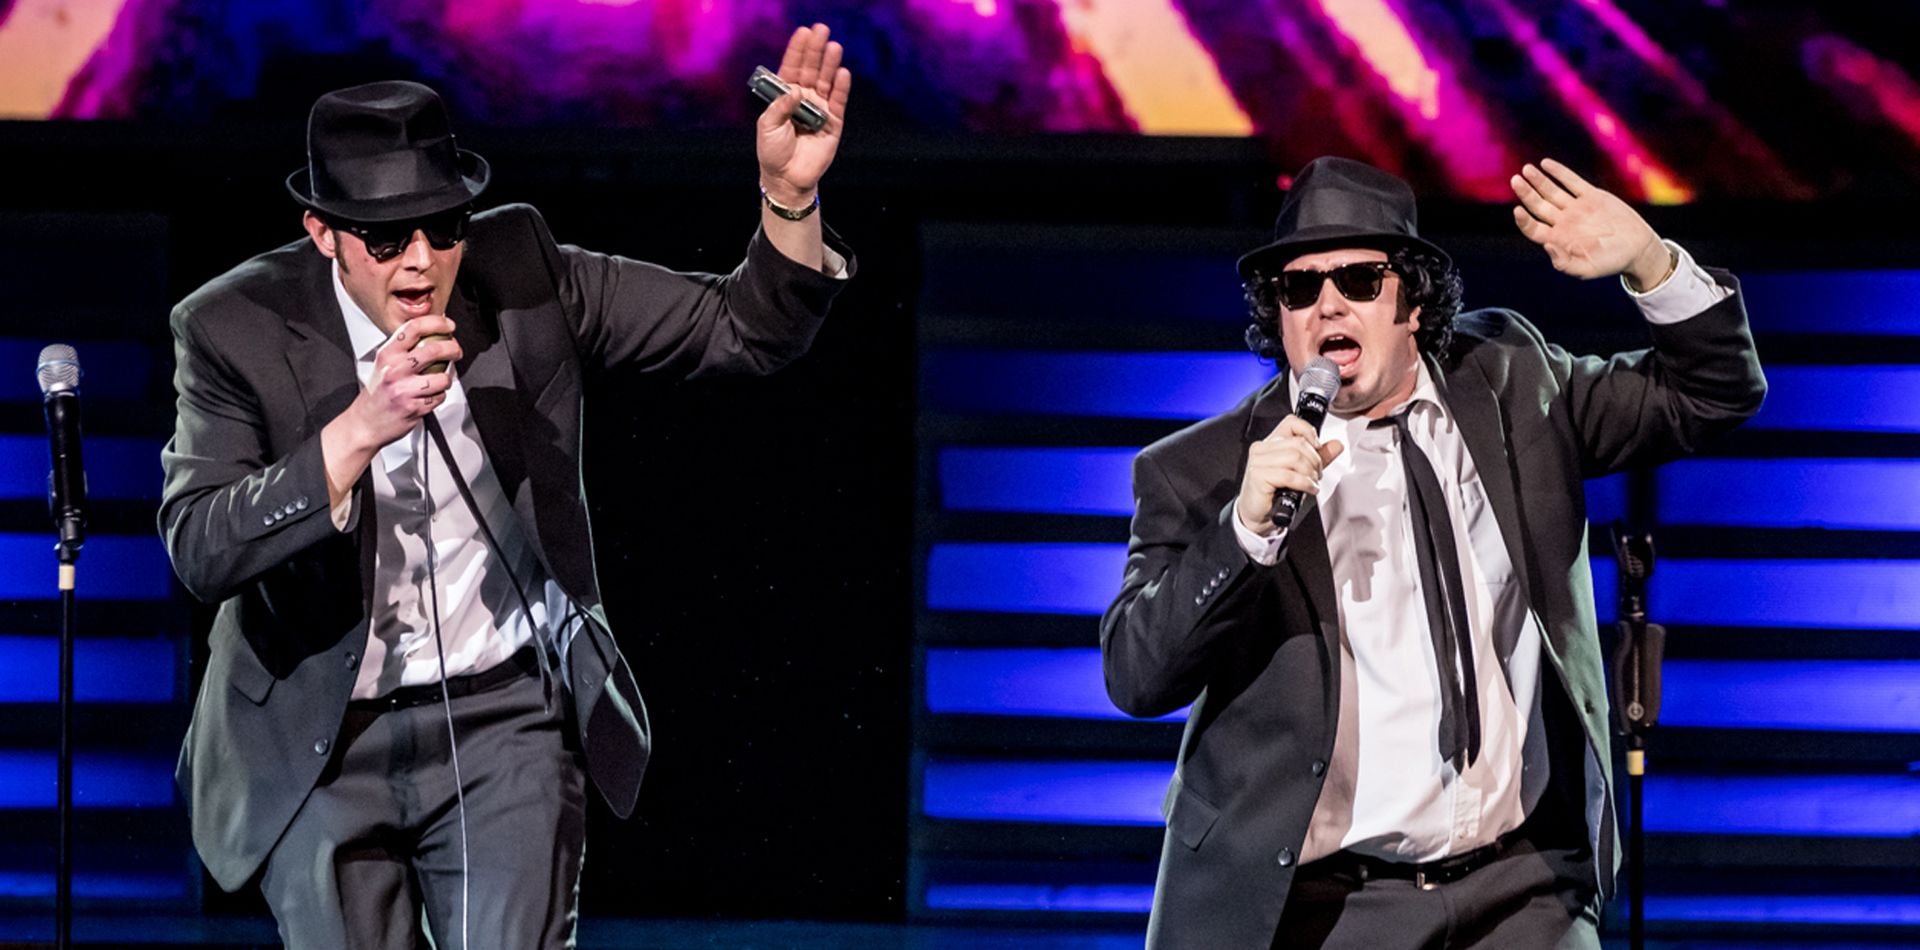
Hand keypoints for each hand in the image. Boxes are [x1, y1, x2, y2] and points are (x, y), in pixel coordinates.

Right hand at [347, 315, 461, 449]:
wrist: (364, 423)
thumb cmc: (378, 394)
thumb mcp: (384, 365)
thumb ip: (404, 351)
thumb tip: (433, 335)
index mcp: (387, 354)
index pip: (414, 328)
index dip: (437, 323)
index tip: (449, 326)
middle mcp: (394, 369)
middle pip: (434, 350)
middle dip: (453, 349)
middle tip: (456, 351)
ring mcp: (404, 389)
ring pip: (442, 377)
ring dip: (446, 380)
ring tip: (439, 381)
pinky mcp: (413, 407)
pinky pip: (439, 397)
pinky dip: (439, 396)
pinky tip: (429, 396)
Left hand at [756, 23, 851, 206]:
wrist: (787, 178)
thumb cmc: (772, 152)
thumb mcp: (767, 126)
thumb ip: (780, 106)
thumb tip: (796, 90)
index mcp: (785, 96)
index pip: (792, 68)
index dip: (798, 50)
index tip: (803, 32)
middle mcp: (803, 99)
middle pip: (812, 70)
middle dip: (816, 50)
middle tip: (822, 30)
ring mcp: (820, 110)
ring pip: (826, 82)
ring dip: (830, 64)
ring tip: (834, 46)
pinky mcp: (833, 123)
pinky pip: (838, 102)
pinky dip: (841, 88)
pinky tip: (842, 73)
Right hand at [1236, 415, 1344, 534]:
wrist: (1258, 515)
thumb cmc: (1275, 493)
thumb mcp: (1302, 472)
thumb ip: (1319, 457)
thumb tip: (1337, 445)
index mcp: (1271, 443)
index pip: (1291, 422)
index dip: (1309, 431)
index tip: (1318, 447)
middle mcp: (1262, 448)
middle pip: (1298, 443)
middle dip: (1315, 460)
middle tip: (1317, 475)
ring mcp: (1258, 462)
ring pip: (1295, 458)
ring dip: (1310, 473)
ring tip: (1312, 483)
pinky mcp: (1258, 476)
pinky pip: (1288, 475)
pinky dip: (1304, 483)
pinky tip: (1308, 489)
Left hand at [1511, 159, 1669, 287]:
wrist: (1637, 248)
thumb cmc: (1610, 263)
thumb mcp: (1586, 269)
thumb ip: (1564, 262)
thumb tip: (1547, 245)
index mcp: (1558, 240)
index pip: (1533, 229)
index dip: (1523, 220)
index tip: (1518, 210)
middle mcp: (1563, 222)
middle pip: (1538, 206)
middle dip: (1526, 193)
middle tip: (1515, 180)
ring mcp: (1576, 208)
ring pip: (1552, 191)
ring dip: (1539, 180)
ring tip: (1526, 169)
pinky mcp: (1592, 196)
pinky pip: (1572, 182)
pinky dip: (1559, 172)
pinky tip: (1546, 163)